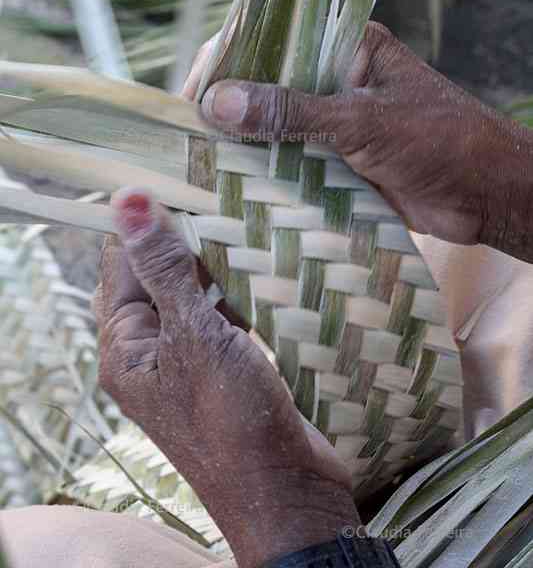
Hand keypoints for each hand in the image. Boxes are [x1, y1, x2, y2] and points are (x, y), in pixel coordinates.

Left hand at [95, 189, 358, 567]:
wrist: (286, 491)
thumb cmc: (231, 419)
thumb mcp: (193, 335)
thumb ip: (162, 267)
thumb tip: (126, 200)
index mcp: (124, 346)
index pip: (120, 263)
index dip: (144, 222)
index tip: (179, 181)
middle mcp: (150, 351)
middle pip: (157, 275)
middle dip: (186, 240)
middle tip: (221, 200)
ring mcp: (189, 359)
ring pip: (194, 293)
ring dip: (216, 265)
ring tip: (245, 227)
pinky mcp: (226, 365)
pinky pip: (223, 314)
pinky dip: (238, 292)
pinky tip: (262, 271)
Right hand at [195, 22, 532, 263]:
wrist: (490, 196)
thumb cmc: (441, 141)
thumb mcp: (362, 120)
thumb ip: (292, 111)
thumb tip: (218, 103)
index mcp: (345, 47)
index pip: (271, 40)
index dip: (226, 64)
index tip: (192, 99)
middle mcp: (335, 79)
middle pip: (267, 86)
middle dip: (228, 110)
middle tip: (186, 139)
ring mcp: (335, 123)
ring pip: (275, 128)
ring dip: (243, 146)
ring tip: (199, 167)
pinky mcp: (338, 163)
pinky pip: (292, 164)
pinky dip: (266, 175)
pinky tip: (235, 189)